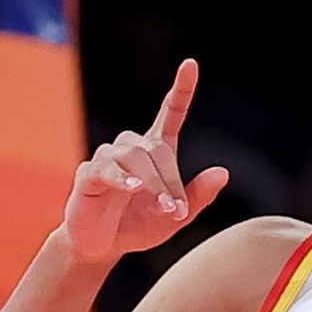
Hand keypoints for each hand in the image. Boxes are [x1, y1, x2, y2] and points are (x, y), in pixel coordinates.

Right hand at [60, 61, 224, 268]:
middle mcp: (131, 149)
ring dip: (153, 184)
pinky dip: (121, 178)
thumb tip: (223, 172)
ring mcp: (108, 159)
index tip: (191, 64)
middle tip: (177, 211)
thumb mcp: (177, 216)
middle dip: (171, 181)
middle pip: (156, 149)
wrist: (103, 246)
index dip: (181, 90)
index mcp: (156, 153)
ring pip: (134, 157)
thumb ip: (198, 196)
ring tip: (165, 210)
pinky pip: (106, 168)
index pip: (170, 113)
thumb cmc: (139, 226)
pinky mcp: (89, 174)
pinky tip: (133, 188)